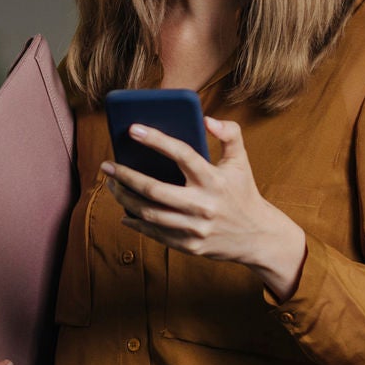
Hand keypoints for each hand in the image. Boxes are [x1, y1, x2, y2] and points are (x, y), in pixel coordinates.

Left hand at [105, 117, 307, 298]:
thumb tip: (207, 119)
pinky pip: (154, 233)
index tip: (132, 129)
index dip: (156, 139)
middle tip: (107, 165)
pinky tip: (124, 211)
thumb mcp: (241, 161)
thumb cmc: (243, 192)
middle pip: (154, 189)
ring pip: (149, 213)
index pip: (182, 154)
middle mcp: (203, 205)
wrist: (257, 236)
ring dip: (124, 198)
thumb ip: (230, 134)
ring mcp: (194, 228)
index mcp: (214, 179)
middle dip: (125, 176)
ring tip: (112, 185)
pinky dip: (136, 222)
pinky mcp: (189, 246)